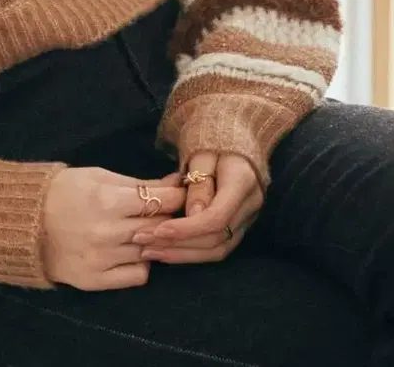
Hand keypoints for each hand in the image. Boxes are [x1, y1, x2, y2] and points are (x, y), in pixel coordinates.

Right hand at [42, 167, 186, 289]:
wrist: (24, 222)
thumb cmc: (63, 191)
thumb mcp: (98, 177)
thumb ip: (138, 183)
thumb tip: (175, 184)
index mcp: (107, 200)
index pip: (161, 200)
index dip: (176, 196)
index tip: (178, 194)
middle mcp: (108, 232)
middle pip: (160, 227)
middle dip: (167, 218)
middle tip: (164, 211)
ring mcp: (103, 259)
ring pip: (152, 251)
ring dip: (153, 240)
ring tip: (139, 229)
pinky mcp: (96, 280)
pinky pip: (139, 275)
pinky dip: (140, 263)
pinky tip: (128, 251)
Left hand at [135, 152, 262, 263]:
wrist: (230, 139)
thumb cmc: (211, 141)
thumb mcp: (201, 154)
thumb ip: (199, 183)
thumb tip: (192, 215)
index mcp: (243, 183)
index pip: (216, 217)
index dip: (187, 229)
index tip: (158, 230)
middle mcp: (250, 206)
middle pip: (216, 238)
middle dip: (178, 244)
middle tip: (143, 242)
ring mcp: (246, 219)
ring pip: (217, 249)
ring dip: (182, 254)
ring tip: (148, 252)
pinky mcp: (237, 226)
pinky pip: (217, 247)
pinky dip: (191, 252)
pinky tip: (165, 251)